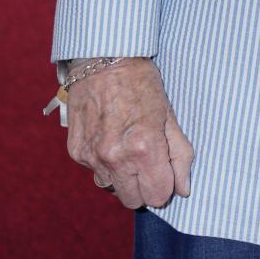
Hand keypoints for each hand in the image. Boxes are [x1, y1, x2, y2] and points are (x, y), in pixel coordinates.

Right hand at [65, 58, 193, 208]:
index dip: (164, 185)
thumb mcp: (168, 114)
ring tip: (126, 146)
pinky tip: (109, 137)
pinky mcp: (76, 152)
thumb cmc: (141, 82)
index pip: (157, 196)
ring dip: (122, 176)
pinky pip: (94, 172)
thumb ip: (179, 154)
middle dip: (143, 185)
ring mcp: (92, 156)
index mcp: (143, 148)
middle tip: (146, 159)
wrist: (102, 58)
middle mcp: (115, 157)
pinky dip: (104, 162)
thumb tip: (183, 189)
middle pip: (133, 200)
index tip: (164, 169)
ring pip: (112, 188)